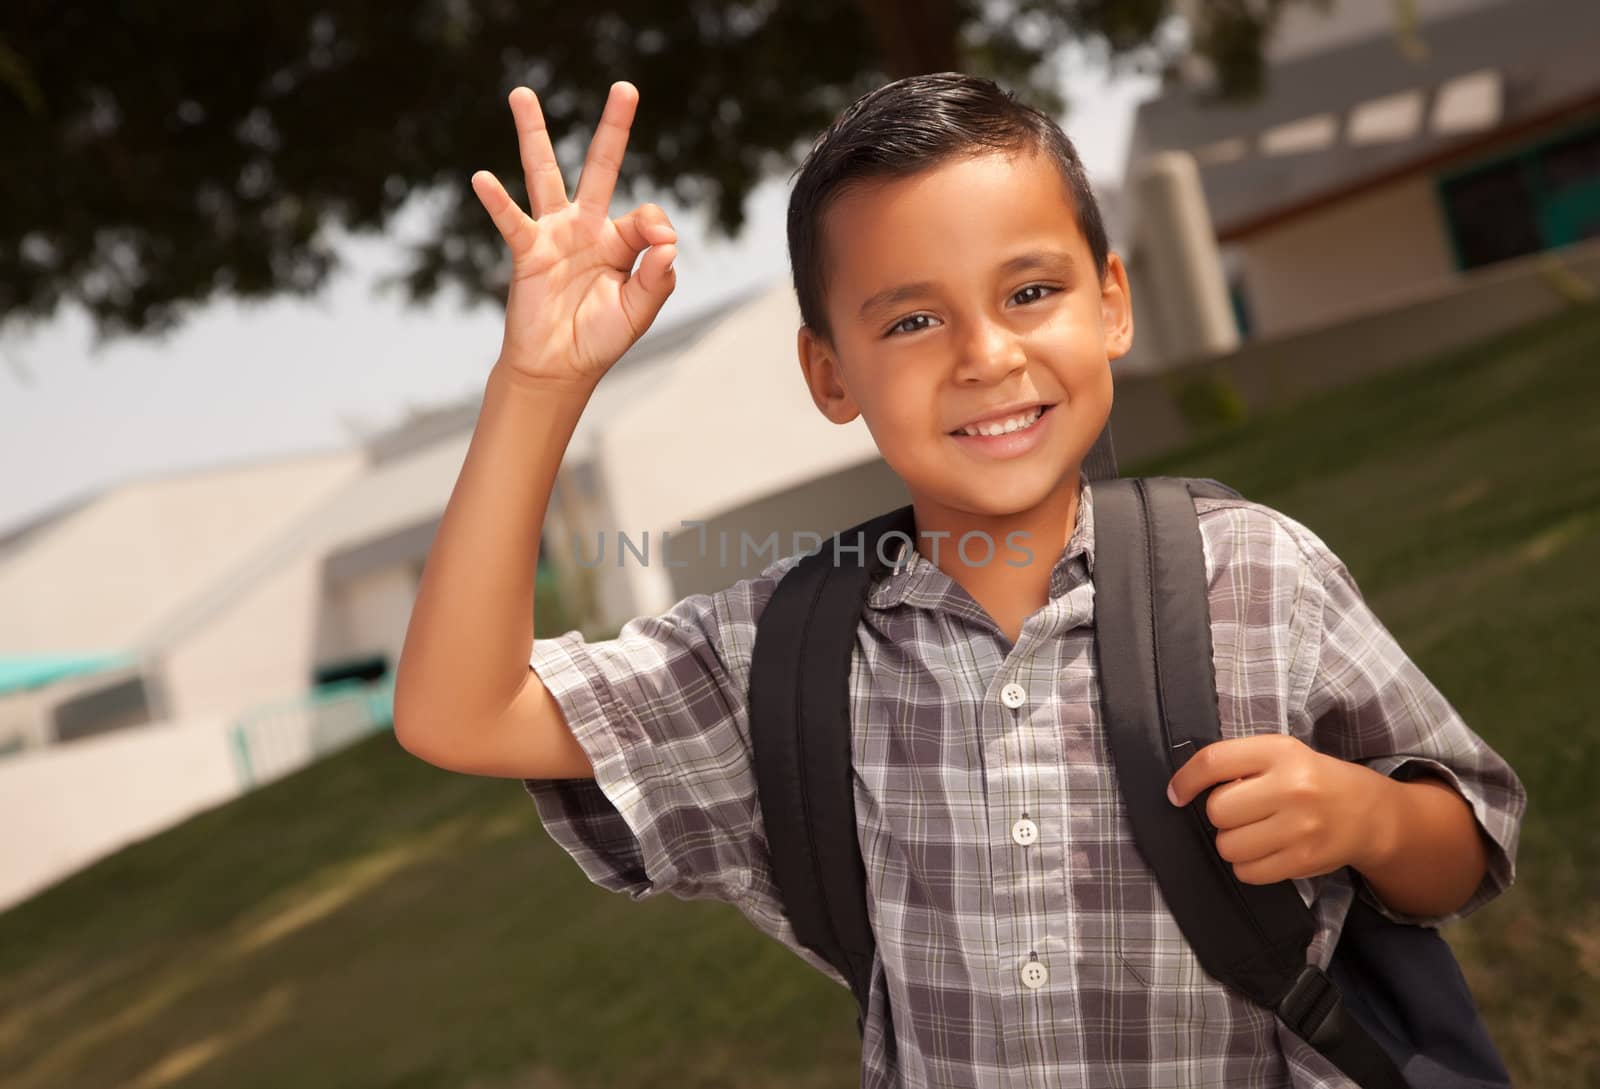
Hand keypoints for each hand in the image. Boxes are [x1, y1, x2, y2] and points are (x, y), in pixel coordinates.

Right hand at [470, 81, 678, 388]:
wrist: (559, 368)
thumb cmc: (599, 339)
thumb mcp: (639, 310)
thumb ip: (657, 277)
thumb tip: (668, 241)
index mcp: (620, 242)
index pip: (647, 216)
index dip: (656, 228)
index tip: (658, 248)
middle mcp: (587, 227)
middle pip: (601, 166)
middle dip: (614, 128)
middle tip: (626, 88)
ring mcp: (555, 234)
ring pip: (545, 173)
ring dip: (534, 135)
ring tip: (521, 93)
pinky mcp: (528, 251)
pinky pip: (512, 221)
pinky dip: (497, 202)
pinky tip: (482, 179)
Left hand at [1164, 734, 1394, 884]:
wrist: (1368, 813)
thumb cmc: (1311, 780)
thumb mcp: (1280, 754)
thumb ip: (1238, 763)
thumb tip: (1184, 788)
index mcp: (1280, 751)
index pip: (1213, 762)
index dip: (1186, 780)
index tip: (1177, 793)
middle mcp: (1291, 787)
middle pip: (1217, 810)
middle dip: (1221, 814)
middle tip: (1243, 811)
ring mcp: (1299, 827)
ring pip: (1228, 845)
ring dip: (1232, 842)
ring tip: (1256, 832)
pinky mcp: (1304, 860)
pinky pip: (1247, 872)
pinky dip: (1247, 866)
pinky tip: (1265, 851)